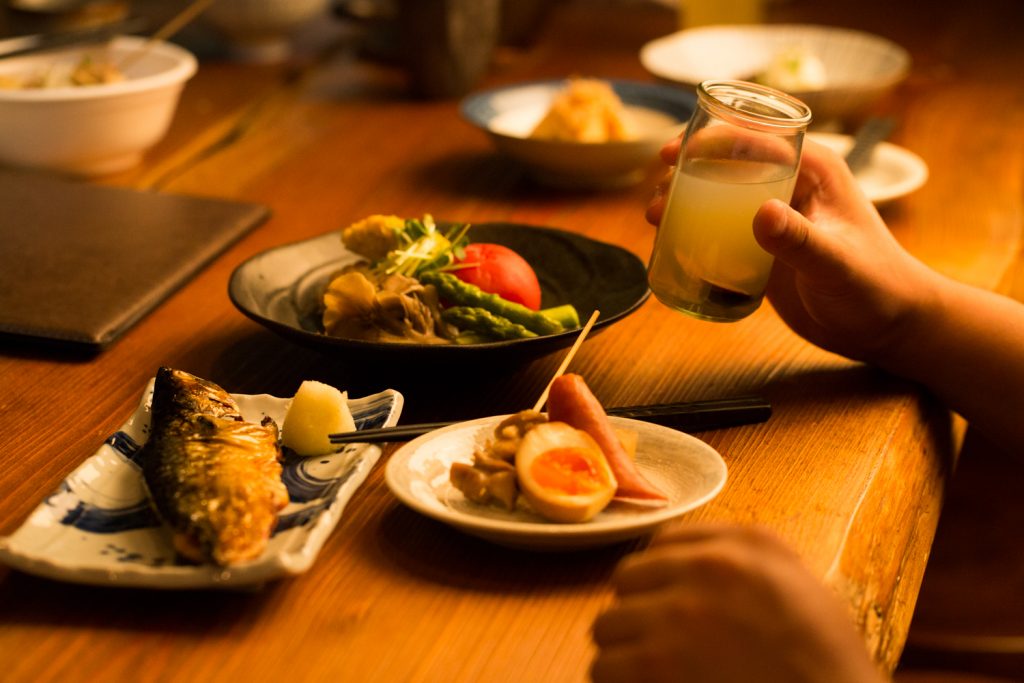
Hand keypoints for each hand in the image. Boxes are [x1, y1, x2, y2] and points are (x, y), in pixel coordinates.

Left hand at [590, 525, 885, 682]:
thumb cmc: (827, 663)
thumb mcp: (803, 588)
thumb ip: (748, 560)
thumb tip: (687, 560)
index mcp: (745, 546)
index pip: (665, 542)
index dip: (660, 577)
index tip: (666, 601)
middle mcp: (706, 569)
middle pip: (627, 580)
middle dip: (638, 612)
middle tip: (659, 643)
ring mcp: (676, 616)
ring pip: (608, 625)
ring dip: (625, 652)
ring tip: (654, 673)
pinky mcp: (654, 665)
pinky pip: (605, 668)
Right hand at [646, 137, 939, 364]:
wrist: (889, 327)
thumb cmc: (876, 287)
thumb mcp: (835, 262)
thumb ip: (799, 239)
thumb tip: (759, 213)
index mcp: (814, 171)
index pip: (755, 138)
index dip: (710, 140)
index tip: (672, 153)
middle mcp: (792, 188)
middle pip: (729, 166)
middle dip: (688, 173)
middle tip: (658, 193)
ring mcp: (778, 220)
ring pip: (722, 199)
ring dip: (687, 203)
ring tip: (655, 219)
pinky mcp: (768, 251)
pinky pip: (724, 233)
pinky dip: (697, 234)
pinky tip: (673, 246)